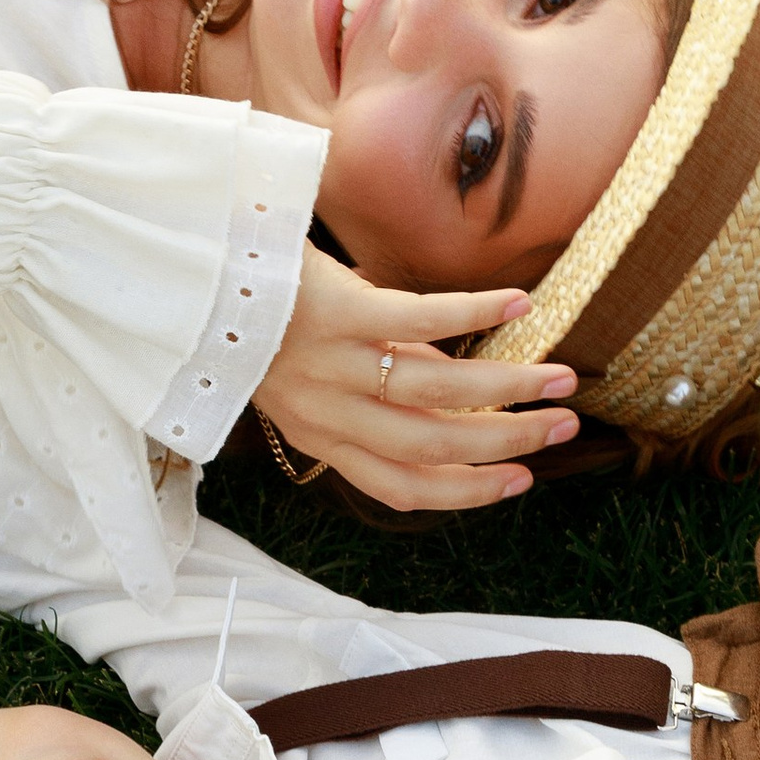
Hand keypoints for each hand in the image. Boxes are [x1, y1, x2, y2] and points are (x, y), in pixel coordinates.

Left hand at [255, 247, 580, 510]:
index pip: (401, 487)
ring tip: (559, 379)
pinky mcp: (337, 308)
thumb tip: (460, 392)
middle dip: (507, 442)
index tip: (519, 481)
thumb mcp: (315, 376)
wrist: (196, 267)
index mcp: (320, 436)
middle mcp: (327, 410)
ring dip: (507, 388)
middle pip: (432, 446)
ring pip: (435, 393)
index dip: (465, 492)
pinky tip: (519, 302)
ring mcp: (331, 362)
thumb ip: (382, 388)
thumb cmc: (260, 318)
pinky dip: (475, 312)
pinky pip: (420, 319)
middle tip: (563, 427)